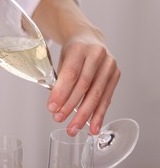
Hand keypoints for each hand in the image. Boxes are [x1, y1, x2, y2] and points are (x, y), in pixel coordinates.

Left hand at [32, 0, 119, 135]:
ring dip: (84, 115)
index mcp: (79, 48)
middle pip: (84, 86)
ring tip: (73, 128)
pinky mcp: (116, 74)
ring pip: (96, 94)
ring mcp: (109, 64)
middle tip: (58, 119)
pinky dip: (99, 115)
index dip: (61, 93)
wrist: (89, 39)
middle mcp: (97, 55)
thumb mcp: (61, 60)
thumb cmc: (72, 52)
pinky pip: (107, 98)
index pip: (71, 74)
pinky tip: (93, 127)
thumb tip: (54, 106)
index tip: (51, 108)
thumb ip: (59, 80)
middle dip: (70, 106)